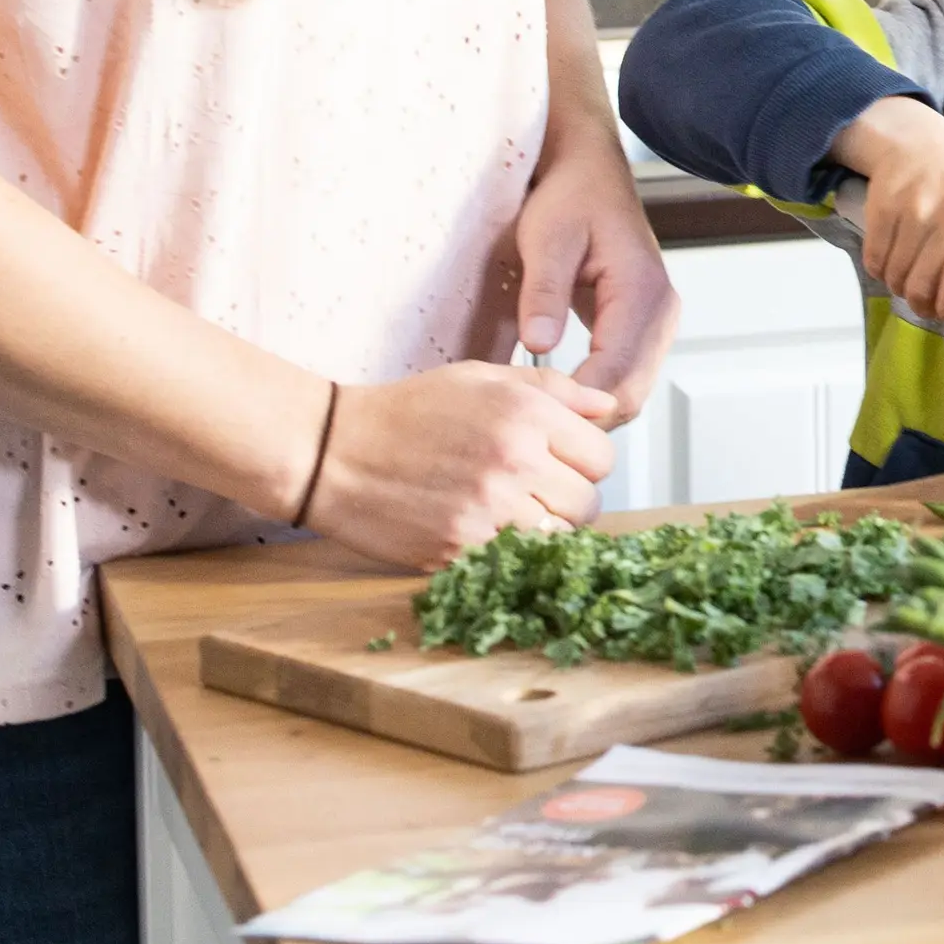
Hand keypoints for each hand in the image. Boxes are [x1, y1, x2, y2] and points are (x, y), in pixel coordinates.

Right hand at [307, 362, 619, 571]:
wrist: (334, 451)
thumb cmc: (410, 411)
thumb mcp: (483, 379)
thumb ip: (554, 390)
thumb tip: (609, 407)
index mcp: (527, 415)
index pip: (602, 457)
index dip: (585, 462)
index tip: (562, 463)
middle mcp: (514, 462)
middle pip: (587, 503)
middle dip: (569, 501)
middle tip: (537, 494)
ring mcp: (486, 510)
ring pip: (555, 539)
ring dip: (541, 532)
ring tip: (510, 514)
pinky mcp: (457, 549)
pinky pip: (512, 563)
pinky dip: (505, 554)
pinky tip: (483, 532)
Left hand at [511, 103, 678, 419]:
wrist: (590, 171)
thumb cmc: (570, 196)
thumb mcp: (546, 237)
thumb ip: (544, 292)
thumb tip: (541, 344)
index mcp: (644, 292)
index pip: (620, 377)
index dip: (575, 407)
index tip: (526, 418)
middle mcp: (661, 313)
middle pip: (631, 395)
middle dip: (582, 419)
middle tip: (524, 426)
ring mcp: (656, 324)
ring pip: (631, 393)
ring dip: (588, 412)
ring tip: (534, 413)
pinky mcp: (641, 329)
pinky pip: (624, 378)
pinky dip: (592, 395)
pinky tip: (553, 393)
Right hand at [833, 98, 943, 324]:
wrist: (922, 143)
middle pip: (923, 286)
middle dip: (923, 305)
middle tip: (927, 299)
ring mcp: (915, 208)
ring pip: (896, 278)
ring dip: (900, 287)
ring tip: (911, 273)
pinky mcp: (882, 206)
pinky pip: (874, 261)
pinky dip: (881, 270)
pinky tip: (893, 257)